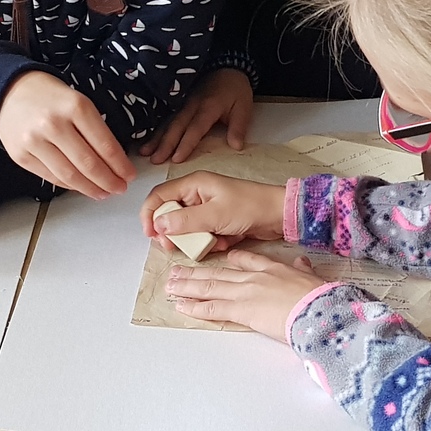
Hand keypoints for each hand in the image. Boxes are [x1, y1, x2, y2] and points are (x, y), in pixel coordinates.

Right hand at [0, 71, 134, 198]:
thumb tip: (115, 162)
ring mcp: (34, 141)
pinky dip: (68, 185)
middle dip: (108, 181)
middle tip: (118, 188)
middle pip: (88, 164)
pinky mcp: (20, 155)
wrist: (10, 92)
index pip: (105, 145)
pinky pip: (50, 177)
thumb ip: (95, 129)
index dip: (120, 166)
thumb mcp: (78, 102)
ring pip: (69, 175)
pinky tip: (80, 186)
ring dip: (90, 188)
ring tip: (102, 193)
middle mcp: (53, 124)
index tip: (128, 175)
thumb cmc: (50, 97)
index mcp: (75, 107)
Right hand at [140, 68, 254, 163]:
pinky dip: (156, 130)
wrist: (227, 66)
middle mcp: (192, 105)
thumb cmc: (235, 88)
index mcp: (208, 107)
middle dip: (164, 144)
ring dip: (155, 138)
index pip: (195, 128)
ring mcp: (183, 104)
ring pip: (168, 123)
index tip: (176, 159)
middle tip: (154, 160)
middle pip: (176, 126)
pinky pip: (167, 118)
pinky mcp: (179, 104)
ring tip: (143, 152)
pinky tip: (146, 140)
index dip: (186, 144)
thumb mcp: (243, 107)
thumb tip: (236, 146)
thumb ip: (238, 127)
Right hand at [141, 171, 285, 253]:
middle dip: (171, 232)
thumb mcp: (215, 215)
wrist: (279, 215)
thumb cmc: (252, 206)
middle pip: (169, 214)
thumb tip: (159, 225)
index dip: (150, 214)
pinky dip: (209, 242)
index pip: (159, 196)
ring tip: (208, 244)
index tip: (151, 234)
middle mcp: (197, 194)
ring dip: (194, 240)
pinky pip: (202, 234)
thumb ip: (184, 221)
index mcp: (194, 184)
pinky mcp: (217, 221)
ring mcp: (207, 208)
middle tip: (174, 246)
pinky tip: (223, 242)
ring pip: (186, 228)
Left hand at [165, 248, 322, 339]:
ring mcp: (245, 292)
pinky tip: (180, 305)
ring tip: (170, 285)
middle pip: (219, 273)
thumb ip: (303, 271)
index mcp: (272, 268)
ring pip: (209, 287)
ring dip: (187, 286)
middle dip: (196, 273)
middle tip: (177, 272)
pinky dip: (194, 306)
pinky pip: (212, 308)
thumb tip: (303, 266)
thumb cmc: (319, 297)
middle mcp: (254, 277)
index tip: (222, 259)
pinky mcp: (241, 310)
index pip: (247, 260)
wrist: (319, 309)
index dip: (231, 259)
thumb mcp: (312, 278)